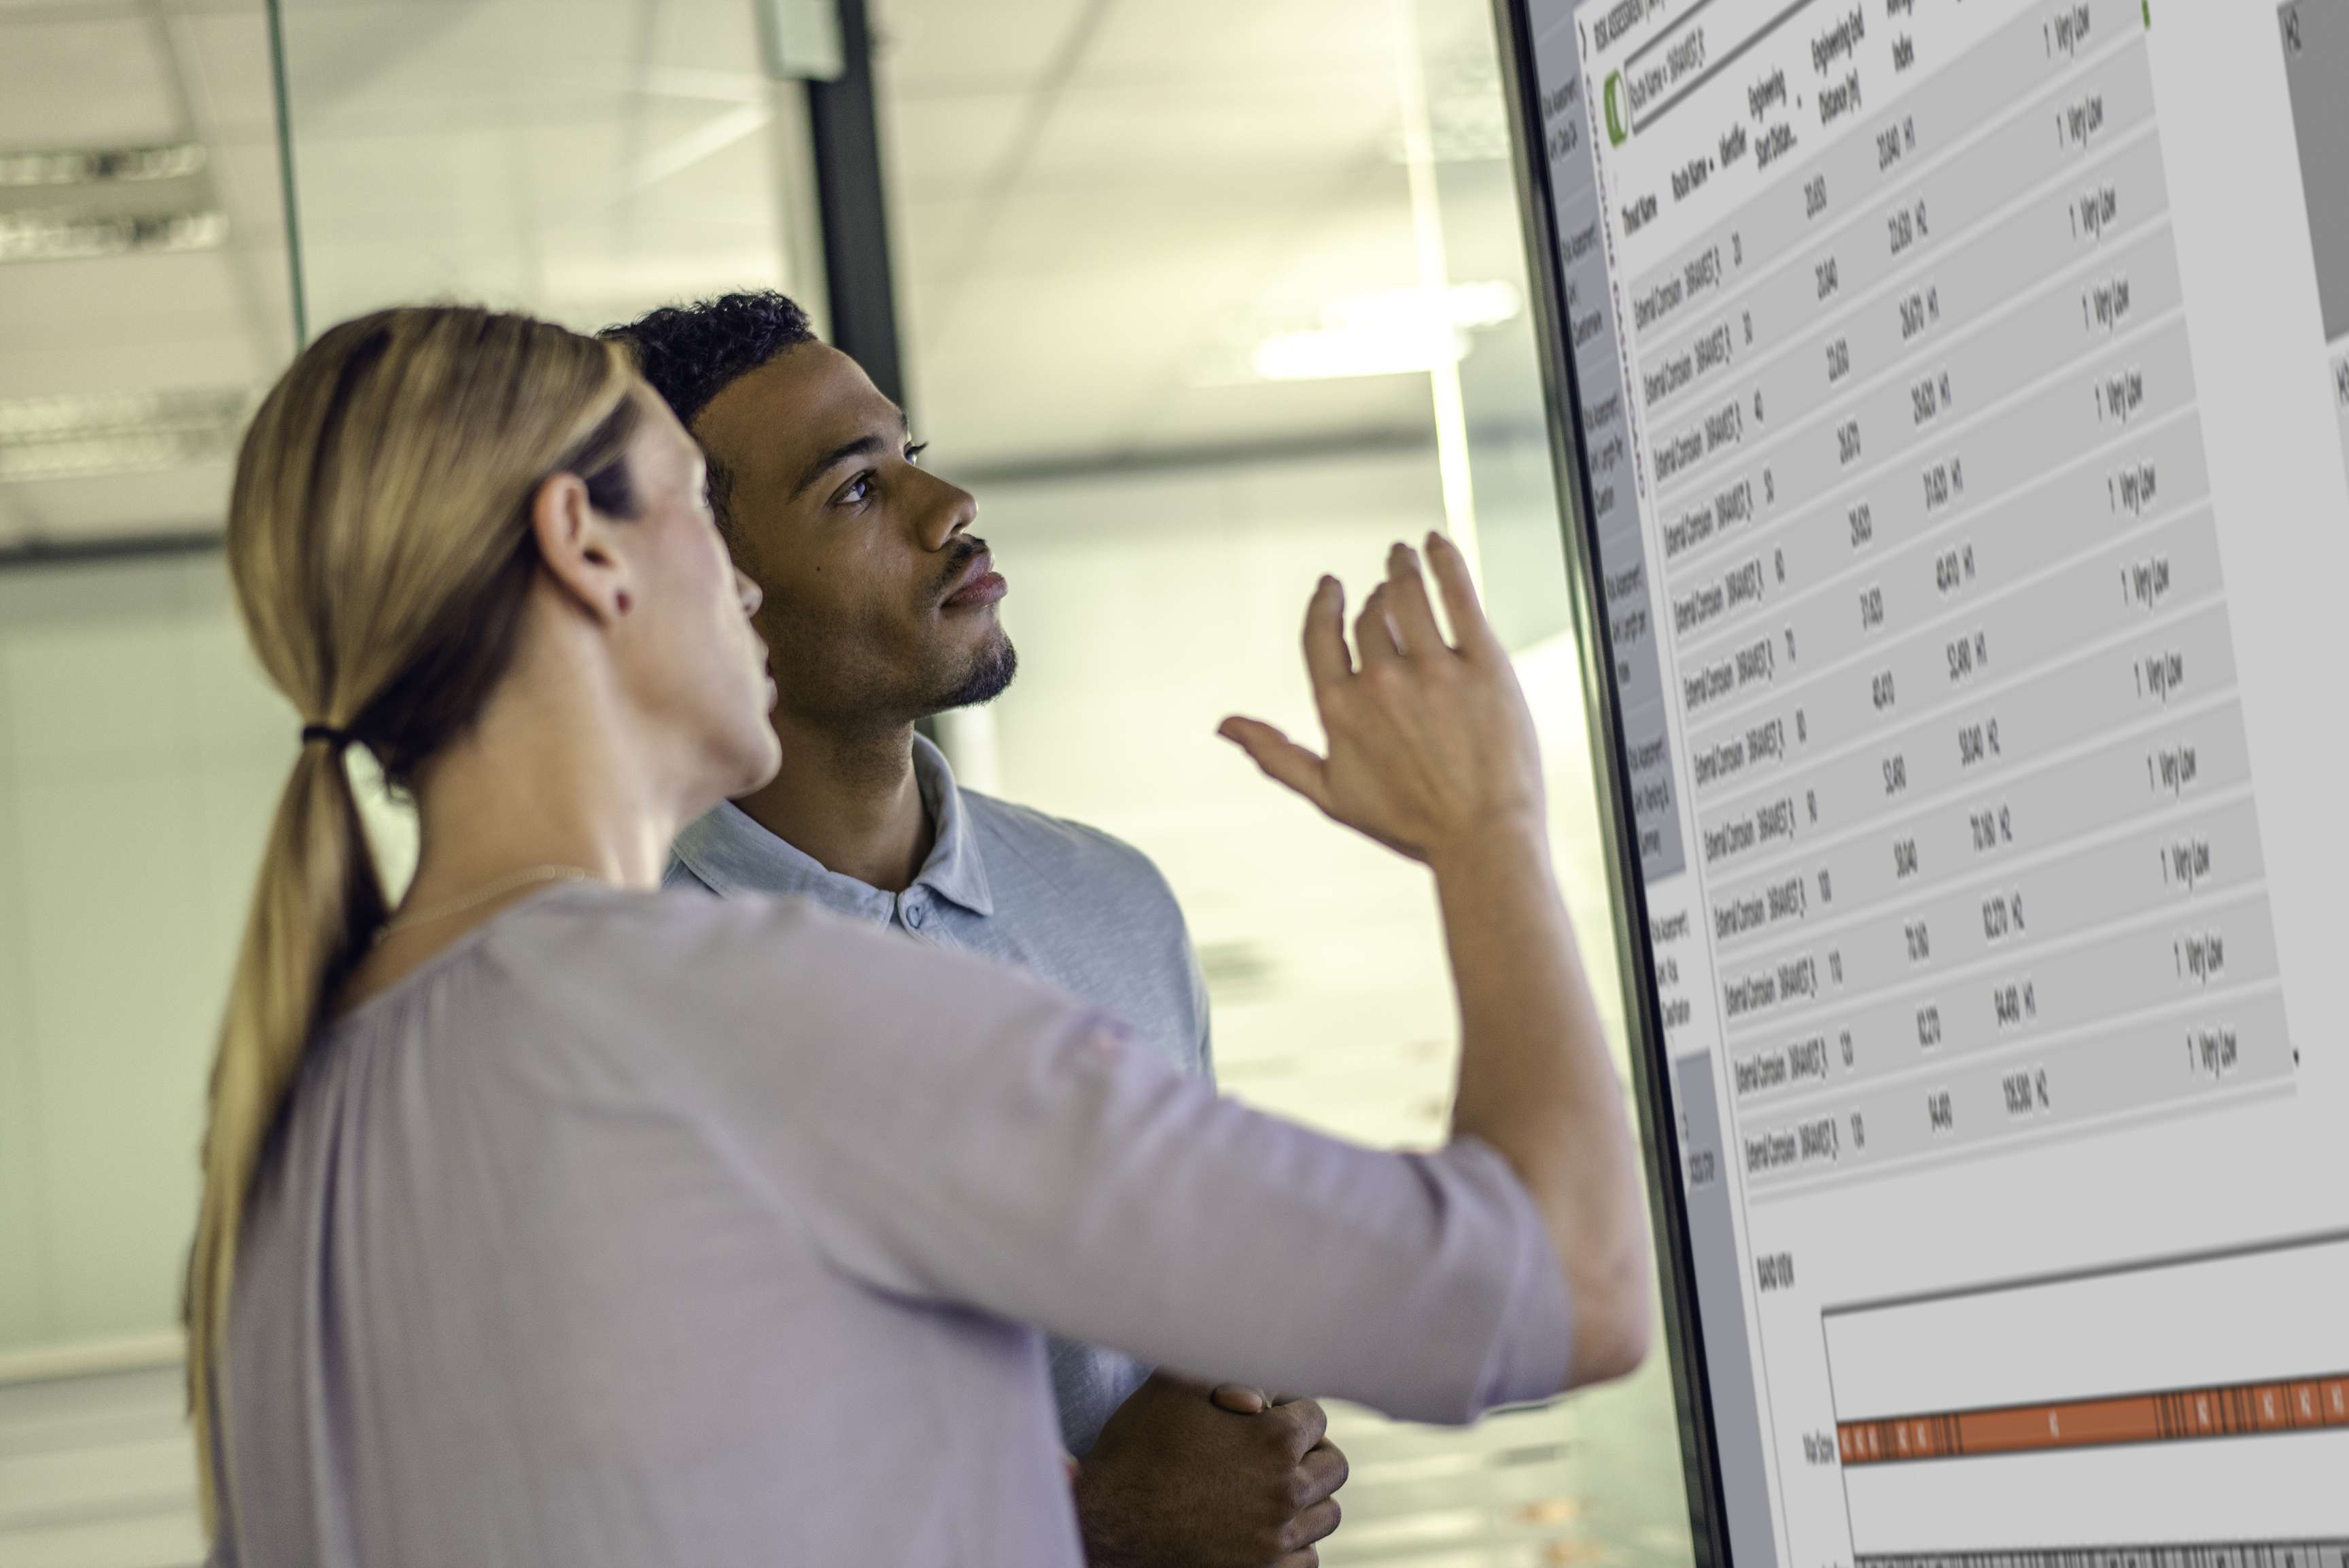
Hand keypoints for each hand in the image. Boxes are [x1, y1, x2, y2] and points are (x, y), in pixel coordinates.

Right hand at [1072, 1373, 1347, 1567]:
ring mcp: (1277, 1541)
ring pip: (1326, 1515)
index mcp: (1275, 1440)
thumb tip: (1263, 1390)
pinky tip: (1266, 1527)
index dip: (1288, 1410)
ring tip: (1273, 1489)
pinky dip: (1295, 1542)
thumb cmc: (1135, 1451)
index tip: (1265, 1415)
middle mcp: (1286, 1492)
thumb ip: (1226, 1370)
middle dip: (1309, 1452)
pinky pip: (1308, 1557)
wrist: (1104, 1525)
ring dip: (1307, 1498)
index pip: (1315, 1417)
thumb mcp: (1174, 1388)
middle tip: (1279, 1451)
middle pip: (1332, 1467)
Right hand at [1220, 533, 1543, 865]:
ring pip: (1409, 595)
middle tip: (1387, 587)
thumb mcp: (1330, 795)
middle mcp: (1381, 682)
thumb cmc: (1408, 823)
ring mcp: (1433, 670)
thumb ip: (1275, 755)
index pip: (1322, 634)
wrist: (1484, 840)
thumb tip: (1223, 726)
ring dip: (1402, 567)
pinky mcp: (1483, 663)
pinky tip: (1436, 542)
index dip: (1326, 604)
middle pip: (1372, 616)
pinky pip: (1458, 594)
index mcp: (1340, 708)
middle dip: (1376, 596)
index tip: (1333, 586)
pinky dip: (1444, 560)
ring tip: (1405, 553)